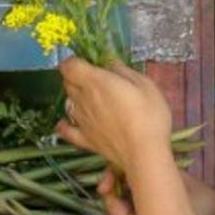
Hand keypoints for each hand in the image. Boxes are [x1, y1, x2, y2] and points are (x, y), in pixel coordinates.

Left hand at [56, 58, 172, 173]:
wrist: (144, 153)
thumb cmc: (149, 115)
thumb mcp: (144, 84)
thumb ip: (123, 71)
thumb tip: (110, 61)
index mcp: (96, 82)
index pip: (69, 66)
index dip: (74, 61)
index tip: (88, 62)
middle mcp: (83, 99)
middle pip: (68, 83)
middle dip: (77, 77)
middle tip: (96, 79)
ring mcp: (81, 121)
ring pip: (68, 103)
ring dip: (75, 97)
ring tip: (90, 99)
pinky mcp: (85, 139)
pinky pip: (67, 130)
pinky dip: (65, 124)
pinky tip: (67, 122)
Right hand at [97, 166, 214, 214]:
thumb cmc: (202, 201)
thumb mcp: (177, 188)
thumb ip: (153, 186)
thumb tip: (127, 185)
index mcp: (152, 170)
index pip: (121, 167)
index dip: (108, 177)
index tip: (103, 189)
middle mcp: (146, 186)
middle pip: (117, 191)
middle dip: (115, 204)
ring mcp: (148, 205)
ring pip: (123, 210)